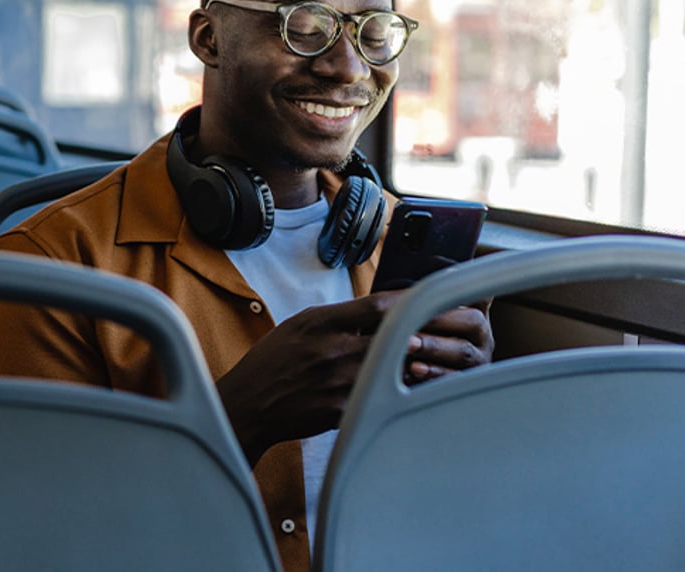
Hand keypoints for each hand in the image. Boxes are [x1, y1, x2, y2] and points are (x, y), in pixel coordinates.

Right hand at [215, 292, 493, 464]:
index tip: (435, 297)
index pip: (377, 306)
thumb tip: (381, 309)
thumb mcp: (298, 325)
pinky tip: (419, 389)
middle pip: (394, 336)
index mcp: (319, 322)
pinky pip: (381, 399)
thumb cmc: (273, 362)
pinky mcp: (341, 411)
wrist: (248, 405)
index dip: (412, 301)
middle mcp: (330, 350)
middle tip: (461, 326)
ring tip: (449, 357)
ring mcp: (337, 383)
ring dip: (422, 362)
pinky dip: (401, 392)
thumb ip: (337, 318)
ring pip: (393, 369)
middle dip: (428, 331)